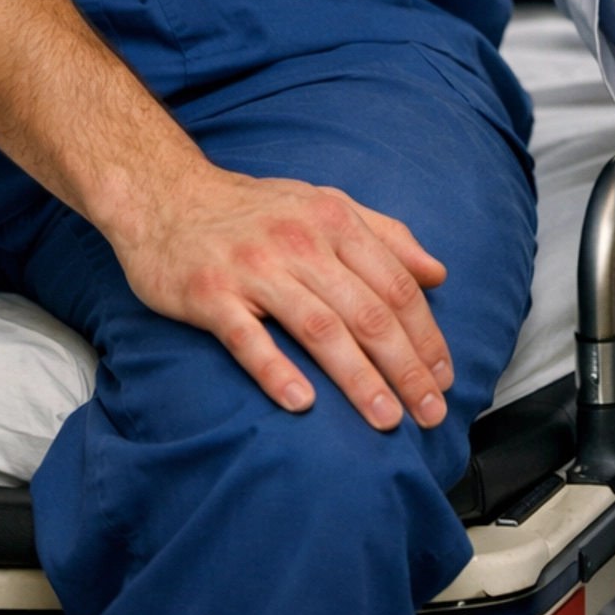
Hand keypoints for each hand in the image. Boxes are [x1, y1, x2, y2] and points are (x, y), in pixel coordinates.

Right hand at [107, 160, 452, 431]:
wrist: (168, 195)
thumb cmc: (257, 208)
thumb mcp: (327, 205)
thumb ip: (386, 237)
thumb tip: (437, 273)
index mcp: (335, 221)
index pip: (396, 285)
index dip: (426, 334)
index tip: (445, 376)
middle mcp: (302, 243)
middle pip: (367, 312)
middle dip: (406, 367)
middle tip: (431, 412)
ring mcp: (256, 269)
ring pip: (320, 328)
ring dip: (358, 378)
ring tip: (386, 419)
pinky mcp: (211, 295)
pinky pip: (249, 338)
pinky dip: (277, 371)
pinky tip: (302, 403)